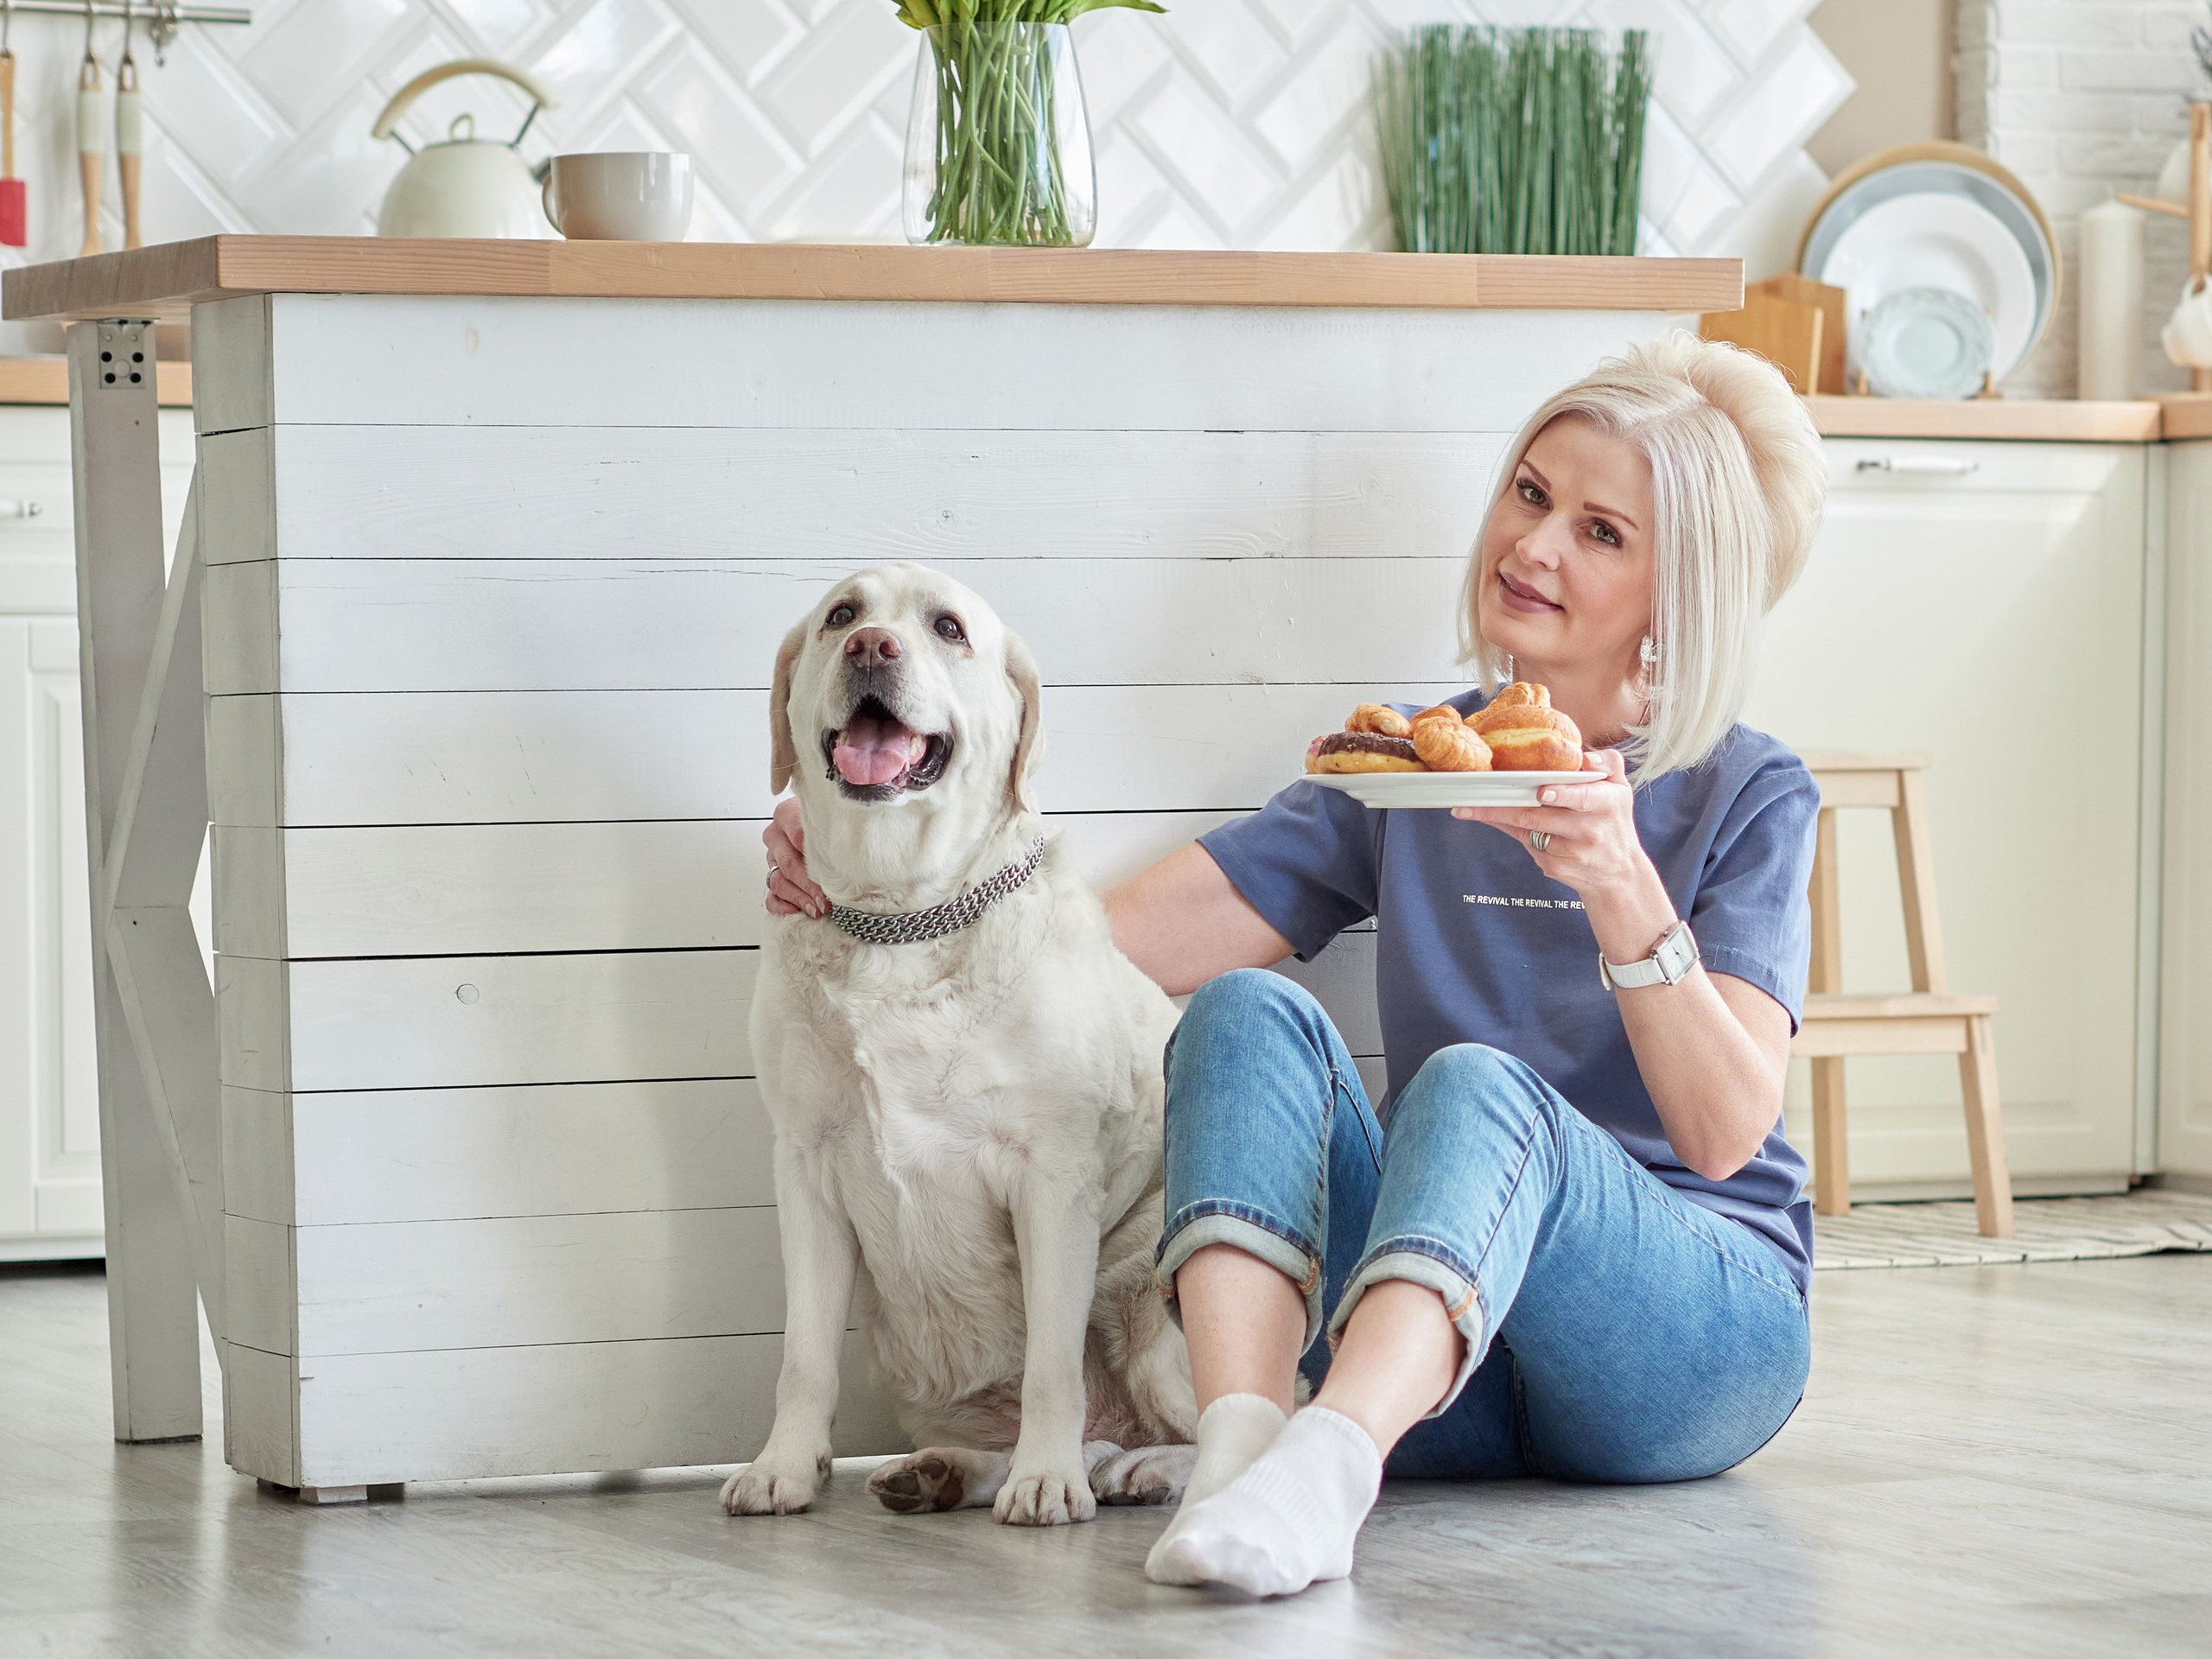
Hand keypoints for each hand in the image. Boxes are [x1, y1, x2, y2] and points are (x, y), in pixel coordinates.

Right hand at [765, 797, 827, 919]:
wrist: (820, 826)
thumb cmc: (826, 822)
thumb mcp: (830, 816)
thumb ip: (834, 828)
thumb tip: (851, 852)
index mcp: (785, 815)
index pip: (797, 834)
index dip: (814, 856)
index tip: (829, 870)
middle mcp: (776, 836)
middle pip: (788, 863)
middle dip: (808, 884)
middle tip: (825, 898)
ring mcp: (772, 858)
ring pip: (778, 881)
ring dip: (799, 898)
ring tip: (817, 908)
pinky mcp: (772, 877)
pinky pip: (771, 896)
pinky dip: (782, 906)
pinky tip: (797, 911)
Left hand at [1452, 749, 1647, 903]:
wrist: (1619, 874)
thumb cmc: (1613, 821)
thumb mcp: (1620, 789)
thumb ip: (1607, 764)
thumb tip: (1582, 756)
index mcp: (1607, 803)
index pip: (1584, 797)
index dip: (1562, 794)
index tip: (1541, 792)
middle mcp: (1590, 830)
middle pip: (1540, 817)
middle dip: (1504, 808)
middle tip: (1475, 800)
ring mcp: (1571, 852)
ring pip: (1526, 830)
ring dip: (1495, 817)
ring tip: (1468, 808)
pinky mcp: (1556, 868)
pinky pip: (1527, 845)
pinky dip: (1510, 830)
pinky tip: (1495, 820)